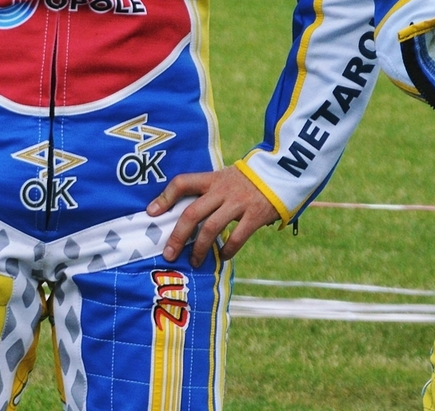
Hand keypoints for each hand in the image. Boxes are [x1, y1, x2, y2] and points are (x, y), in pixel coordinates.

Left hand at [147, 166, 279, 267]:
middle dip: (177, 236)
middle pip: (192, 213)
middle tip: (169, 253)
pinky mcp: (255, 215)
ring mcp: (239, 202)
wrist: (282, 173)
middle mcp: (222, 190)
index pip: (183, 182)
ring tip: (194, 261)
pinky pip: (237, 237)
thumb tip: (185, 216)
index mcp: (212, 179)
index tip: (151, 212)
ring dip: (199, 248)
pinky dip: (227, 250)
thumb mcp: (226, 178)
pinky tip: (222, 256)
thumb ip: (209, 192)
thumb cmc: (248, 180)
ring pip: (211, 228)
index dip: (165, 197)